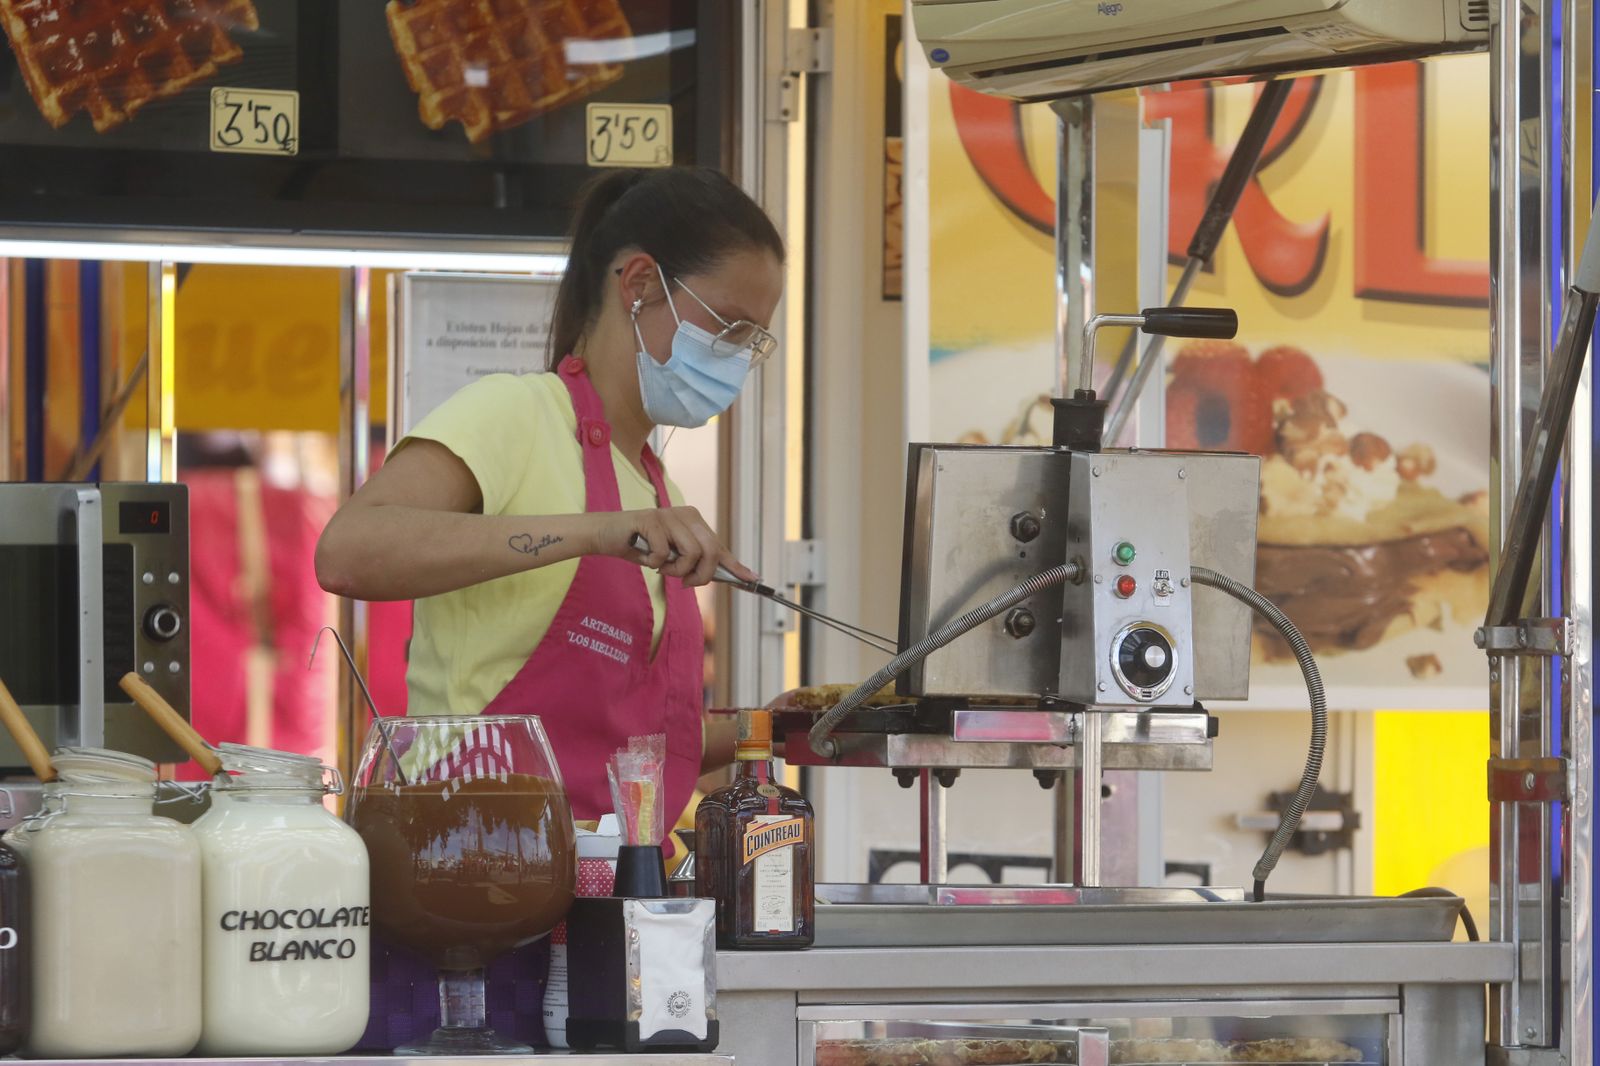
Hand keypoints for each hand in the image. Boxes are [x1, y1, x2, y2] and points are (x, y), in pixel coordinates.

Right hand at [595, 507, 758, 587]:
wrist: (607, 535)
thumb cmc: (641, 547)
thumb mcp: (671, 556)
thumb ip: (692, 562)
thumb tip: (714, 576)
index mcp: (694, 521)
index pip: (719, 546)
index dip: (734, 565)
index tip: (752, 578)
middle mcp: (686, 514)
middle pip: (710, 551)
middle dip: (700, 575)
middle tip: (685, 582)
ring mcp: (669, 514)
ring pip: (692, 553)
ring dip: (675, 570)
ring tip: (661, 567)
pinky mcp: (651, 520)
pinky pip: (664, 553)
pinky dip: (653, 563)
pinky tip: (644, 557)